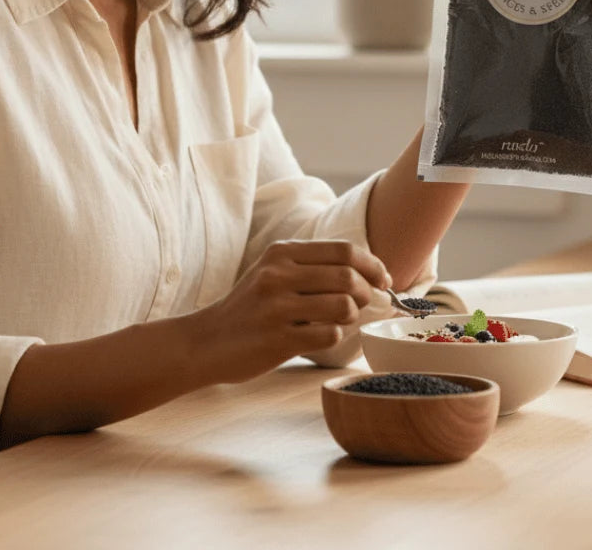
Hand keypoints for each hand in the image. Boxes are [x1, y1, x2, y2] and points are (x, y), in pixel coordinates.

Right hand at [198, 240, 391, 383]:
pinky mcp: (278, 339)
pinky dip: (335, 336)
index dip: (372, 264)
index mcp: (282, 252)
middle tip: (365, 303)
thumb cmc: (250, 307)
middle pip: (348, 276)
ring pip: (343, 305)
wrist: (207, 341)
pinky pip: (329, 335)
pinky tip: (322, 336)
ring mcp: (277, 307)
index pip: (343, 250)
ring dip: (352, 315)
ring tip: (342, 320)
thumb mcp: (273, 271)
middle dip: (367, 292)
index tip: (383, 279)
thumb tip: (368, 274)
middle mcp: (278, 274)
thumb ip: (313, 267)